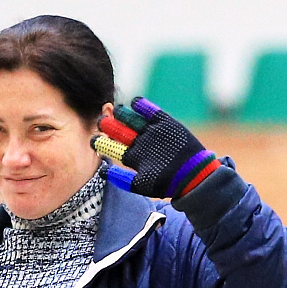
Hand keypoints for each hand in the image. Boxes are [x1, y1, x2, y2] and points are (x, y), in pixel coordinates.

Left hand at [93, 98, 221, 199]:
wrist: (192, 173)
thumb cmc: (167, 182)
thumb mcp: (142, 184)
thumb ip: (123, 179)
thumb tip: (102, 172)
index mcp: (133, 157)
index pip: (113, 147)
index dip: (103, 142)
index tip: (94, 140)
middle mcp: (140, 143)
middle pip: (120, 131)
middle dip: (109, 126)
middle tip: (101, 121)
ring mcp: (152, 132)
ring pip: (133, 120)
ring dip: (123, 114)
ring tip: (116, 110)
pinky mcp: (165, 122)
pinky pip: (151, 111)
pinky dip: (142, 106)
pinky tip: (135, 102)